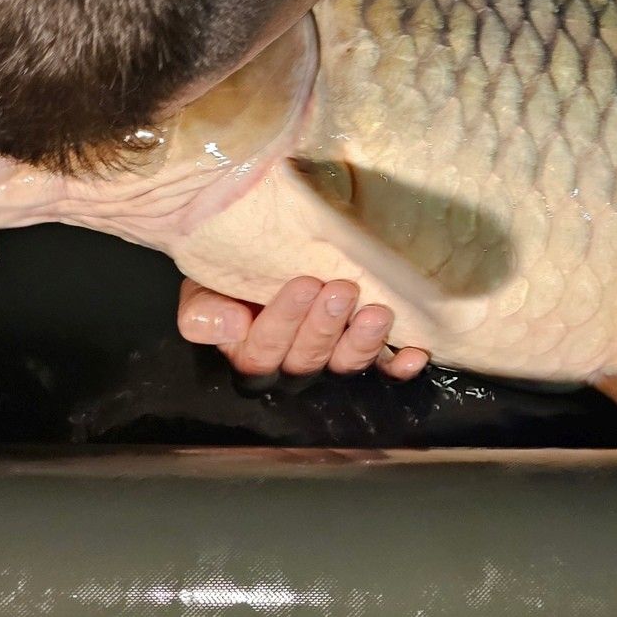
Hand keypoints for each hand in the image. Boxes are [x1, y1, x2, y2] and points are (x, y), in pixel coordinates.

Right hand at [176, 276, 430, 379]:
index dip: (282, 322)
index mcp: (248, 354)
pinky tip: (413, 353)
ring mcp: (332, 360)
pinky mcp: (368, 355)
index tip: (301, 284)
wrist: (266, 246)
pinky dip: (398, 365)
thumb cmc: (234, 267)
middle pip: (307, 361)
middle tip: (341, 290)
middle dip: (325, 327)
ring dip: (363, 343)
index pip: (262, 353)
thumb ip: (202, 311)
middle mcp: (292, 364)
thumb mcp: (204, 284)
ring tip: (377, 313)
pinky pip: (384, 370)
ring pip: (346, 366)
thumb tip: (228, 327)